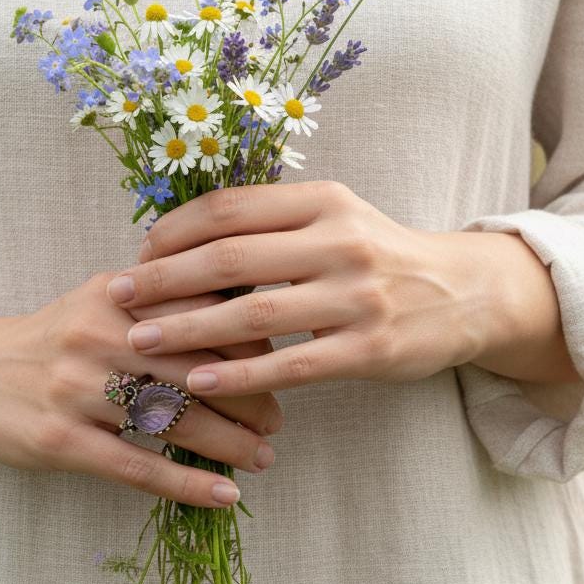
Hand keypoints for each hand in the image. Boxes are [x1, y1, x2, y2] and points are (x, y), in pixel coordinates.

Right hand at [0, 272, 282, 508]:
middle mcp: (97, 336)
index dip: (249, 345)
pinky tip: (225, 496)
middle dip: (249, 397)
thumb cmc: (53, 339)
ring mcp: (76, 390)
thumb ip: (162, 301)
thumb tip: (245, 315)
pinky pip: (138, 466)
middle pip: (196, 368)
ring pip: (174, 418)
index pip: (202, 315)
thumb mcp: (101, 301)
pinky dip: (188, 483)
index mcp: (117, 296)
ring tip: (263, 457)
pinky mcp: (60, 441)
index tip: (279, 367)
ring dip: (229, 442)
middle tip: (277, 421)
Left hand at [103, 180, 578, 395]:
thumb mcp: (336, 218)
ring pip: (254, 312)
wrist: (465, 293)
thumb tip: (183, 238)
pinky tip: (197, 382)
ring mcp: (357, 297)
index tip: (137, 252)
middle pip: (231, 256)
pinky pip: (291, 364)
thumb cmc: (381, 254)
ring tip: (140, 341)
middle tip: (118, 297)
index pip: (231, 207)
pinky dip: (239, 373)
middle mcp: (340, 241)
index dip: (175, 230)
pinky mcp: (369, 349)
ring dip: (188, 328)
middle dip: (165, 279)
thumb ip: (273, 223)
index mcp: (325, 201)